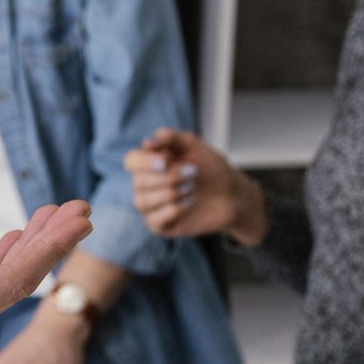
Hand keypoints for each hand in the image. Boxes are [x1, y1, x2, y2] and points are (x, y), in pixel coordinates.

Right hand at [0, 202, 93, 363]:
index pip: (14, 281)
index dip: (50, 247)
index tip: (79, 218)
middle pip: (20, 280)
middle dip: (53, 243)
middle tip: (84, 208)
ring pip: (5, 279)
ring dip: (34, 248)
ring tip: (59, 217)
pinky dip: (5, 256)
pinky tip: (12, 241)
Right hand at [124, 128, 263, 244]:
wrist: (232, 195)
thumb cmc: (212, 169)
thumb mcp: (194, 146)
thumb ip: (171, 138)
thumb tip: (147, 142)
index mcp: (150, 164)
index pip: (131, 160)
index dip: (144, 161)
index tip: (166, 161)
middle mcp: (146, 185)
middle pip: (138, 182)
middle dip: (169, 177)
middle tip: (193, 173)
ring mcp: (151, 206)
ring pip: (143, 201)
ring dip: (171, 193)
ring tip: (193, 188)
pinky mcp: (160, 225)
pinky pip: (153, 220)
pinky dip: (173, 210)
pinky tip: (190, 203)